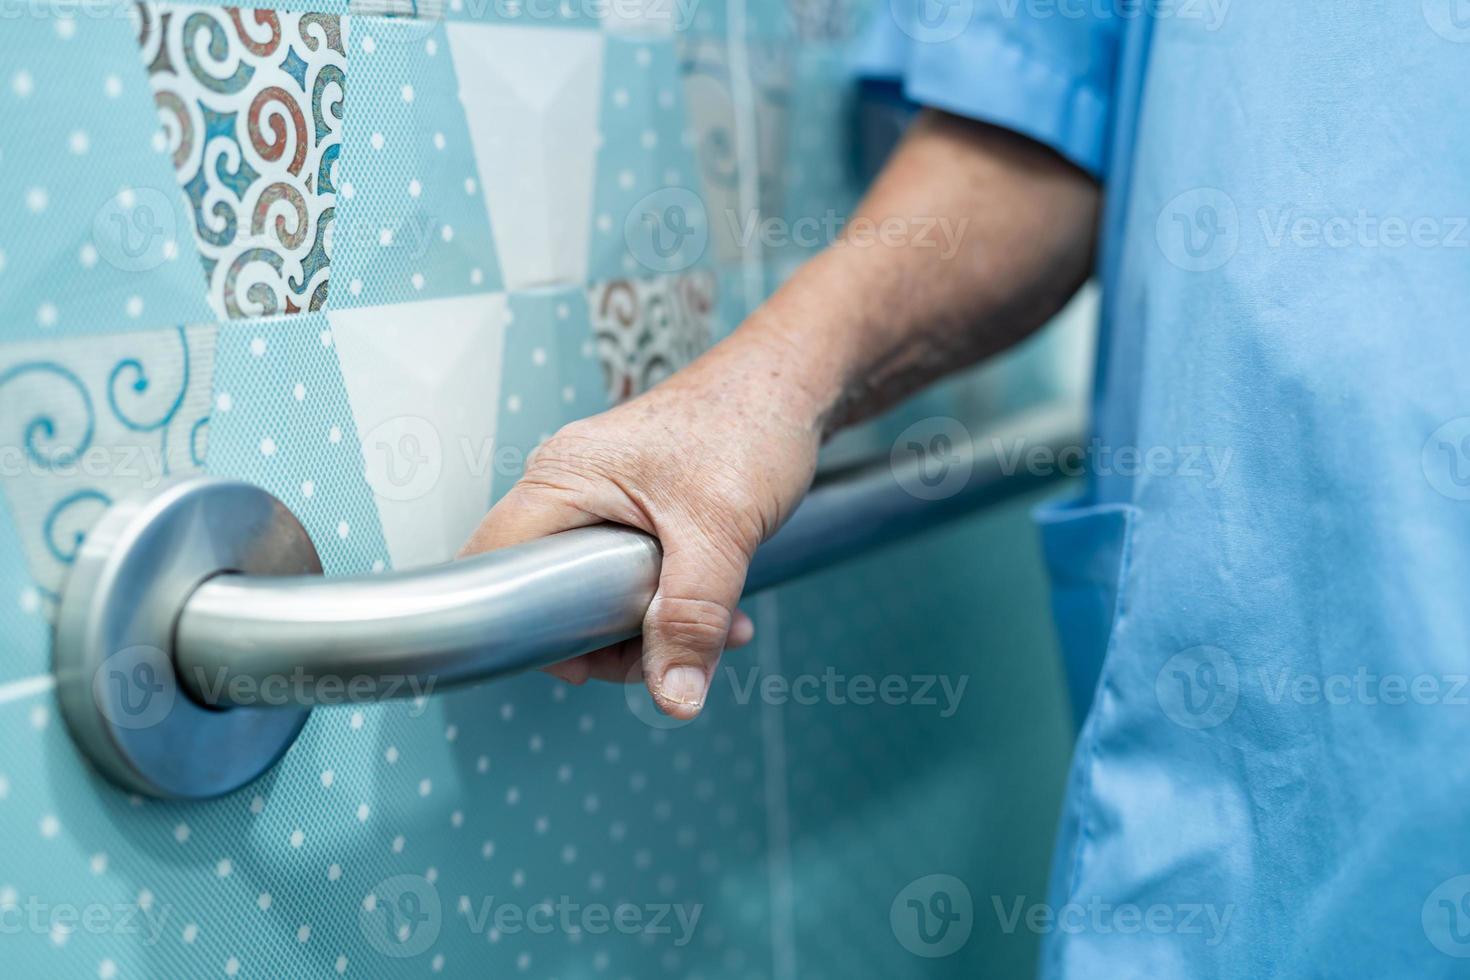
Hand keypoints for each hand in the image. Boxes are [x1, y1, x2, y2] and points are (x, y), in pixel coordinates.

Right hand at [460, 332, 825, 718]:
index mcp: (563, 478)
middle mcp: (571, 484)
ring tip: (719, 632)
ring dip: (654, 624)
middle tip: (664, 657)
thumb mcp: (719, 533)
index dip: (527, 627)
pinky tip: (727, 615)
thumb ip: (691, 619)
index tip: (587, 664)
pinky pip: (633, 570)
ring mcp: (605, 494)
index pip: (497, 567)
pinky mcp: (640, 504)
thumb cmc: (750, 424)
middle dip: (606, 636)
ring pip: (597, 587)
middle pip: (548, 589)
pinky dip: (674, 600)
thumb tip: (673, 698)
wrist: (797, 384)